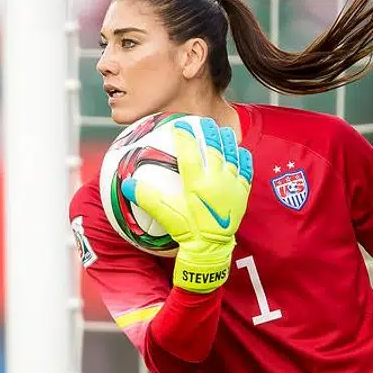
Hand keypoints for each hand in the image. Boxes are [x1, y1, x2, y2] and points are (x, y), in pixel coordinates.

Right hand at [122, 117, 252, 292]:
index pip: (190, 153)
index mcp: (197, 184)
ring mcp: (232, 187)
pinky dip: (243, 159)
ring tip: (223, 130)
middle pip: (214, 148)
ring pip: (232, 156)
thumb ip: (148, 199)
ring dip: (227, 141)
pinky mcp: (242, 195)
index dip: (185, 136)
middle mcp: (216, 181)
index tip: (180, 125)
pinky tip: (241, 152)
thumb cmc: (187, 233)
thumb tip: (127, 184)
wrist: (211, 251)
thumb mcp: (166, 216)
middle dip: (208, 132)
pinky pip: (246, 171)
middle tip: (203, 121)